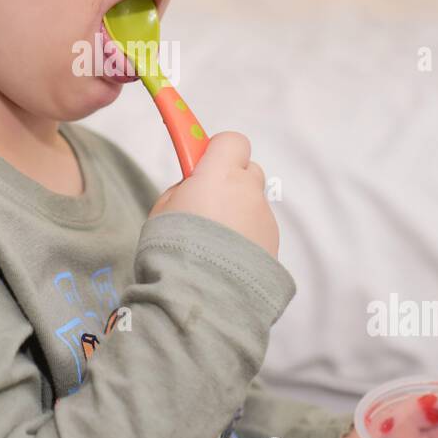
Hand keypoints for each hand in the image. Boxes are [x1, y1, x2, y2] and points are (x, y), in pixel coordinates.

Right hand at [148, 131, 279, 259]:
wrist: (203, 296)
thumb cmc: (174, 249)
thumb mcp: (163, 210)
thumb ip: (184, 190)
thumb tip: (195, 188)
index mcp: (220, 175)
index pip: (232, 141)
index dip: (218, 151)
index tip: (202, 166)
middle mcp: (248, 191)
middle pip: (247, 172)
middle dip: (230, 182)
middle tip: (206, 205)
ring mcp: (264, 219)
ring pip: (253, 204)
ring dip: (238, 214)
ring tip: (212, 243)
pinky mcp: (274, 245)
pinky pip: (259, 231)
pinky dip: (245, 239)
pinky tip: (225, 260)